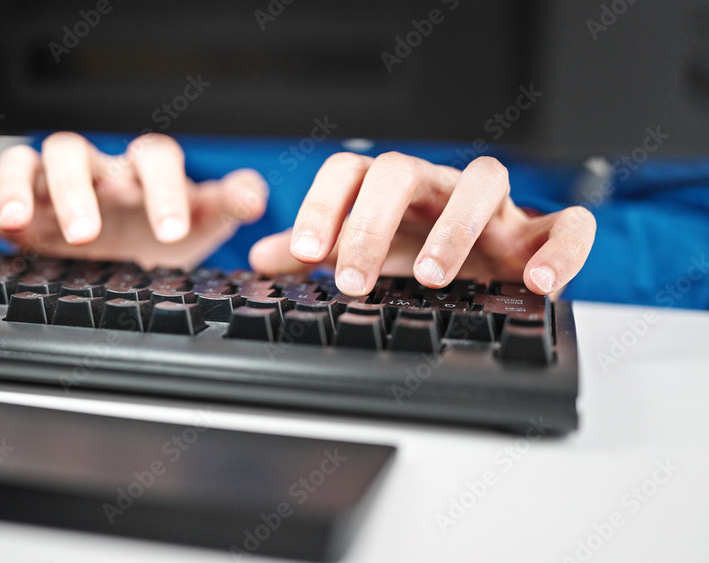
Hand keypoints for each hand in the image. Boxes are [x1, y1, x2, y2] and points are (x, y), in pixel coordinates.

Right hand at [0, 132, 267, 268]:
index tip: (170, 228)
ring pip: (25, 165)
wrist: (138, 254)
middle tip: (91, 231)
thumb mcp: (204, 221)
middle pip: (76, 152)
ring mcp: (52, 192)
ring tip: (20, 223)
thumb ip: (226, 202)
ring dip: (19, 189)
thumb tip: (253, 192)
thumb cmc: (166, 231)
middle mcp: (95, 172)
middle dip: (80, 189)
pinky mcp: (19, 219)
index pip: (152, 156)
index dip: (161, 187)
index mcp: (142, 170)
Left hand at [249, 152, 594, 296]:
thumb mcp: (366, 253)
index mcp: (390, 189)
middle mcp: (440, 186)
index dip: (324, 206)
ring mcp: (495, 205)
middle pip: (401, 172)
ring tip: (430, 277)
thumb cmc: (419, 249)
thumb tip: (261, 258)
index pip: (349, 171)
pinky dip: (559, 250)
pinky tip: (536, 281)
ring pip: (481, 184)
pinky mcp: (544, 232)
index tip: (308, 254)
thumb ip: (317, 252)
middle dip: (372, 225)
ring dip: (453, 230)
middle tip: (353, 280)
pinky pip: (568, 225)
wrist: (490, 265)